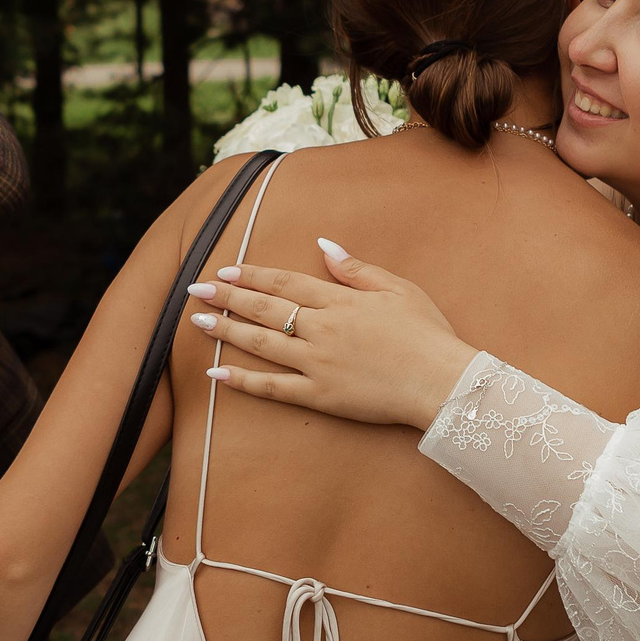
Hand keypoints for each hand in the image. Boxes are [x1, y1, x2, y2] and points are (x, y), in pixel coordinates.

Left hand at [185, 239, 478, 431]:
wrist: (443, 382)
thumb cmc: (427, 334)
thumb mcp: (397, 288)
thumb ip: (356, 268)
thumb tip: (323, 245)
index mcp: (340, 300)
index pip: (285, 283)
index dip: (252, 275)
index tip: (226, 270)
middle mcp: (322, 329)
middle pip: (265, 309)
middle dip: (227, 298)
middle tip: (196, 290)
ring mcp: (318, 364)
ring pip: (262, 343)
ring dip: (227, 332)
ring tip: (197, 323)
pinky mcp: (320, 395)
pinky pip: (274, 388)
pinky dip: (243, 381)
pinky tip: (216, 374)